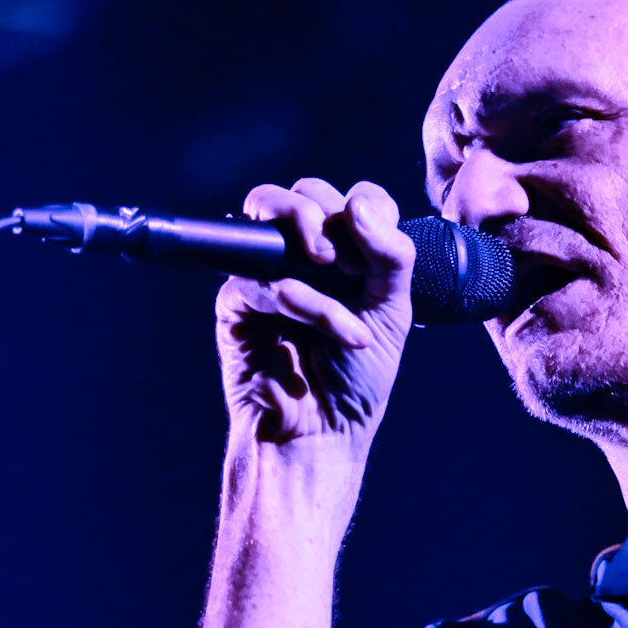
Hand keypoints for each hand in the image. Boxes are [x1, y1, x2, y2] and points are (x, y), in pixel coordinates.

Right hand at [217, 177, 414, 447]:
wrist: (323, 434)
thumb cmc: (357, 380)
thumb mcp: (391, 312)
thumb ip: (389, 255)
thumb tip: (359, 203)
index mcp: (346, 257)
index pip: (353, 200)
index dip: (366, 207)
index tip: (377, 251)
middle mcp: (304, 259)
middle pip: (303, 193)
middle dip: (324, 211)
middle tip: (346, 259)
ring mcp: (266, 275)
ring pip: (266, 210)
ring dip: (307, 231)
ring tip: (337, 274)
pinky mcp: (237, 302)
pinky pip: (264, 278)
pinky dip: (307, 303)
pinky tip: (338, 333)